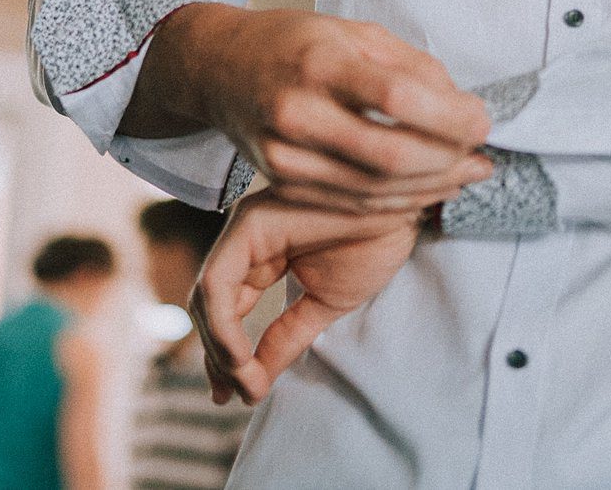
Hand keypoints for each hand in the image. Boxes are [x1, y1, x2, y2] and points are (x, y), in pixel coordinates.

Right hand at [129, 4, 493, 213]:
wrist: (221, 68)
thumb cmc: (296, 43)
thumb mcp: (355, 32)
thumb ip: (411, 67)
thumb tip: (462, 109)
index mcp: (319, 62)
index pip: (395, 97)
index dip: (448, 116)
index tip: (482, 119)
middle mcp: (296, 112)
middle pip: (388, 156)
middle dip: (447, 161)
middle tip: (481, 155)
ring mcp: (284, 155)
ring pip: (373, 192)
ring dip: (431, 190)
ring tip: (467, 176)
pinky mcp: (281, 183)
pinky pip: (351, 205)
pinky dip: (397, 204)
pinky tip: (427, 192)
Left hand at [193, 189, 420, 404]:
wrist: (404, 214)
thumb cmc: (371, 246)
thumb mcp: (324, 304)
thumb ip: (286, 337)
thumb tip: (255, 380)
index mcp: (262, 252)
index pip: (226, 308)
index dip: (225, 355)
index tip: (238, 395)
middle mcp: (245, 238)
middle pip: (208, 305)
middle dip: (216, 356)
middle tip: (229, 397)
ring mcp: (244, 227)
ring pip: (207, 296)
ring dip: (219, 348)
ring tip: (246, 383)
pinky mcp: (248, 224)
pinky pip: (217, 282)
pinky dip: (222, 326)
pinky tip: (243, 358)